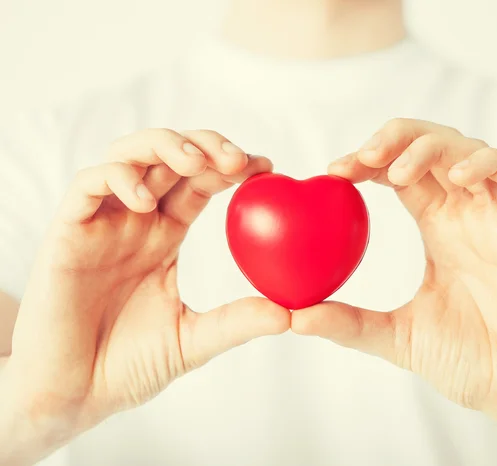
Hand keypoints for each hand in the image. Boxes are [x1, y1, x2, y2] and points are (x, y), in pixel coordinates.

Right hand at [3, 129, 289, 455]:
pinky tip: (146, 202)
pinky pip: (89, 184)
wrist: (72, 396)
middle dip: (205, 145)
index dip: (231, 166)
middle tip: (237, 160)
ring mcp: (102, 222)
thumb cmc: (126, 367)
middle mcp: (136, 220)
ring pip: (130, 155)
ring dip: (165, 147)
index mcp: (165, 235)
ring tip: (197, 164)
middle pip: (170, 156)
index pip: (200, 182)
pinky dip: (119, 180)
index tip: (266, 167)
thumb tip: (291, 313)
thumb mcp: (192, 340)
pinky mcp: (68, 232)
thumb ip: (236, 322)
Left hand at [292, 118, 496, 425]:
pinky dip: (482, 164)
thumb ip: (349, 322)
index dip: (369, 162)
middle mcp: (467, 212)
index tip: (333, 171)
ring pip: (466, 150)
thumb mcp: (396, 336)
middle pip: (430, 148)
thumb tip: (292, 315)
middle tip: (359, 157)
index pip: (401, 173)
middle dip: (394, 140)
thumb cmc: (468, 361)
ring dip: (428, 148)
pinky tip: (454, 179)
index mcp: (439, 226)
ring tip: (396, 171)